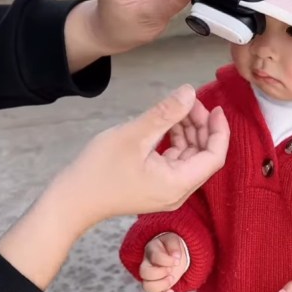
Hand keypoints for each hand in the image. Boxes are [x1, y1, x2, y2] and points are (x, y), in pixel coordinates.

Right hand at [59, 84, 228, 229]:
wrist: (72, 200)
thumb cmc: (99, 171)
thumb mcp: (134, 135)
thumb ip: (165, 113)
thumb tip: (189, 91)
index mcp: (178, 184)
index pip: (215, 157)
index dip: (219, 130)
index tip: (215, 107)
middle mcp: (177, 191)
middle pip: (203, 156)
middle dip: (201, 126)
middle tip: (190, 101)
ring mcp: (166, 190)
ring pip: (189, 157)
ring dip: (188, 132)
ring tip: (177, 108)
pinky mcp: (155, 186)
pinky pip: (174, 162)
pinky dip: (175, 141)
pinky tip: (166, 123)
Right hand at [139, 234, 187, 291]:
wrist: (173, 254)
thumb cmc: (171, 246)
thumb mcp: (173, 240)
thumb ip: (174, 246)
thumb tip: (176, 257)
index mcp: (151, 250)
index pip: (154, 256)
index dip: (166, 260)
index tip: (177, 260)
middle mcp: (147, 265)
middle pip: (144, 273)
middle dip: (160, 273)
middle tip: (171, 270)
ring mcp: (151, 278)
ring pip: (147, 287)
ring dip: (162, 285)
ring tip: (172, 278)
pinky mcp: (157, 288)